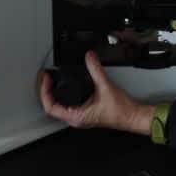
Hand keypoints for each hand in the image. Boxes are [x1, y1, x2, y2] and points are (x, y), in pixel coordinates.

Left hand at [38, 50, 153, 135]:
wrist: (131, 117)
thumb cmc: (120, 111)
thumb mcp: (106, 86)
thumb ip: (96, 70)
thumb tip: (89, 57)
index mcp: (76, 116)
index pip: (51, 107)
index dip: (44, 92)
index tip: (46, 79)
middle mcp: (75, 118)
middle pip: (51, 107)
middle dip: (45, 90)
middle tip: (44, 76)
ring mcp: (79, 116)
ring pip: (58, 106)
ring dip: (52, 93)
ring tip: (50, 80)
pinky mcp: (84, 112)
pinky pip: (66, 105)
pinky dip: (62, 94)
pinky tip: (64, 86)